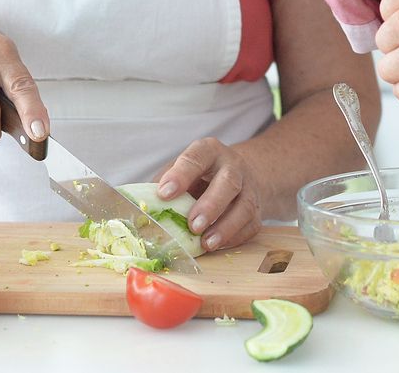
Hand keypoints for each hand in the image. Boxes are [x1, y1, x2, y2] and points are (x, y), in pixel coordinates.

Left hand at [153, 138, 261, 252]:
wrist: (239, 176)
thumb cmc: (199, 176)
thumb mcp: (181, 170)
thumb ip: (164, 183)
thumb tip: (142, 207)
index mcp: (209, 151)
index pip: (196, 157)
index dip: (180, 174)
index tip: (164, 193)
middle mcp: (232, 166)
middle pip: (228, 182)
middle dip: (211, 204)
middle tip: (193, 224)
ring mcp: (249, 188)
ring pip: (244, 207)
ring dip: (225, 227)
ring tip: (206, 243)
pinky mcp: (257, 211)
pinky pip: (250, 225)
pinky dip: (235, 238)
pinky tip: (217, 246)